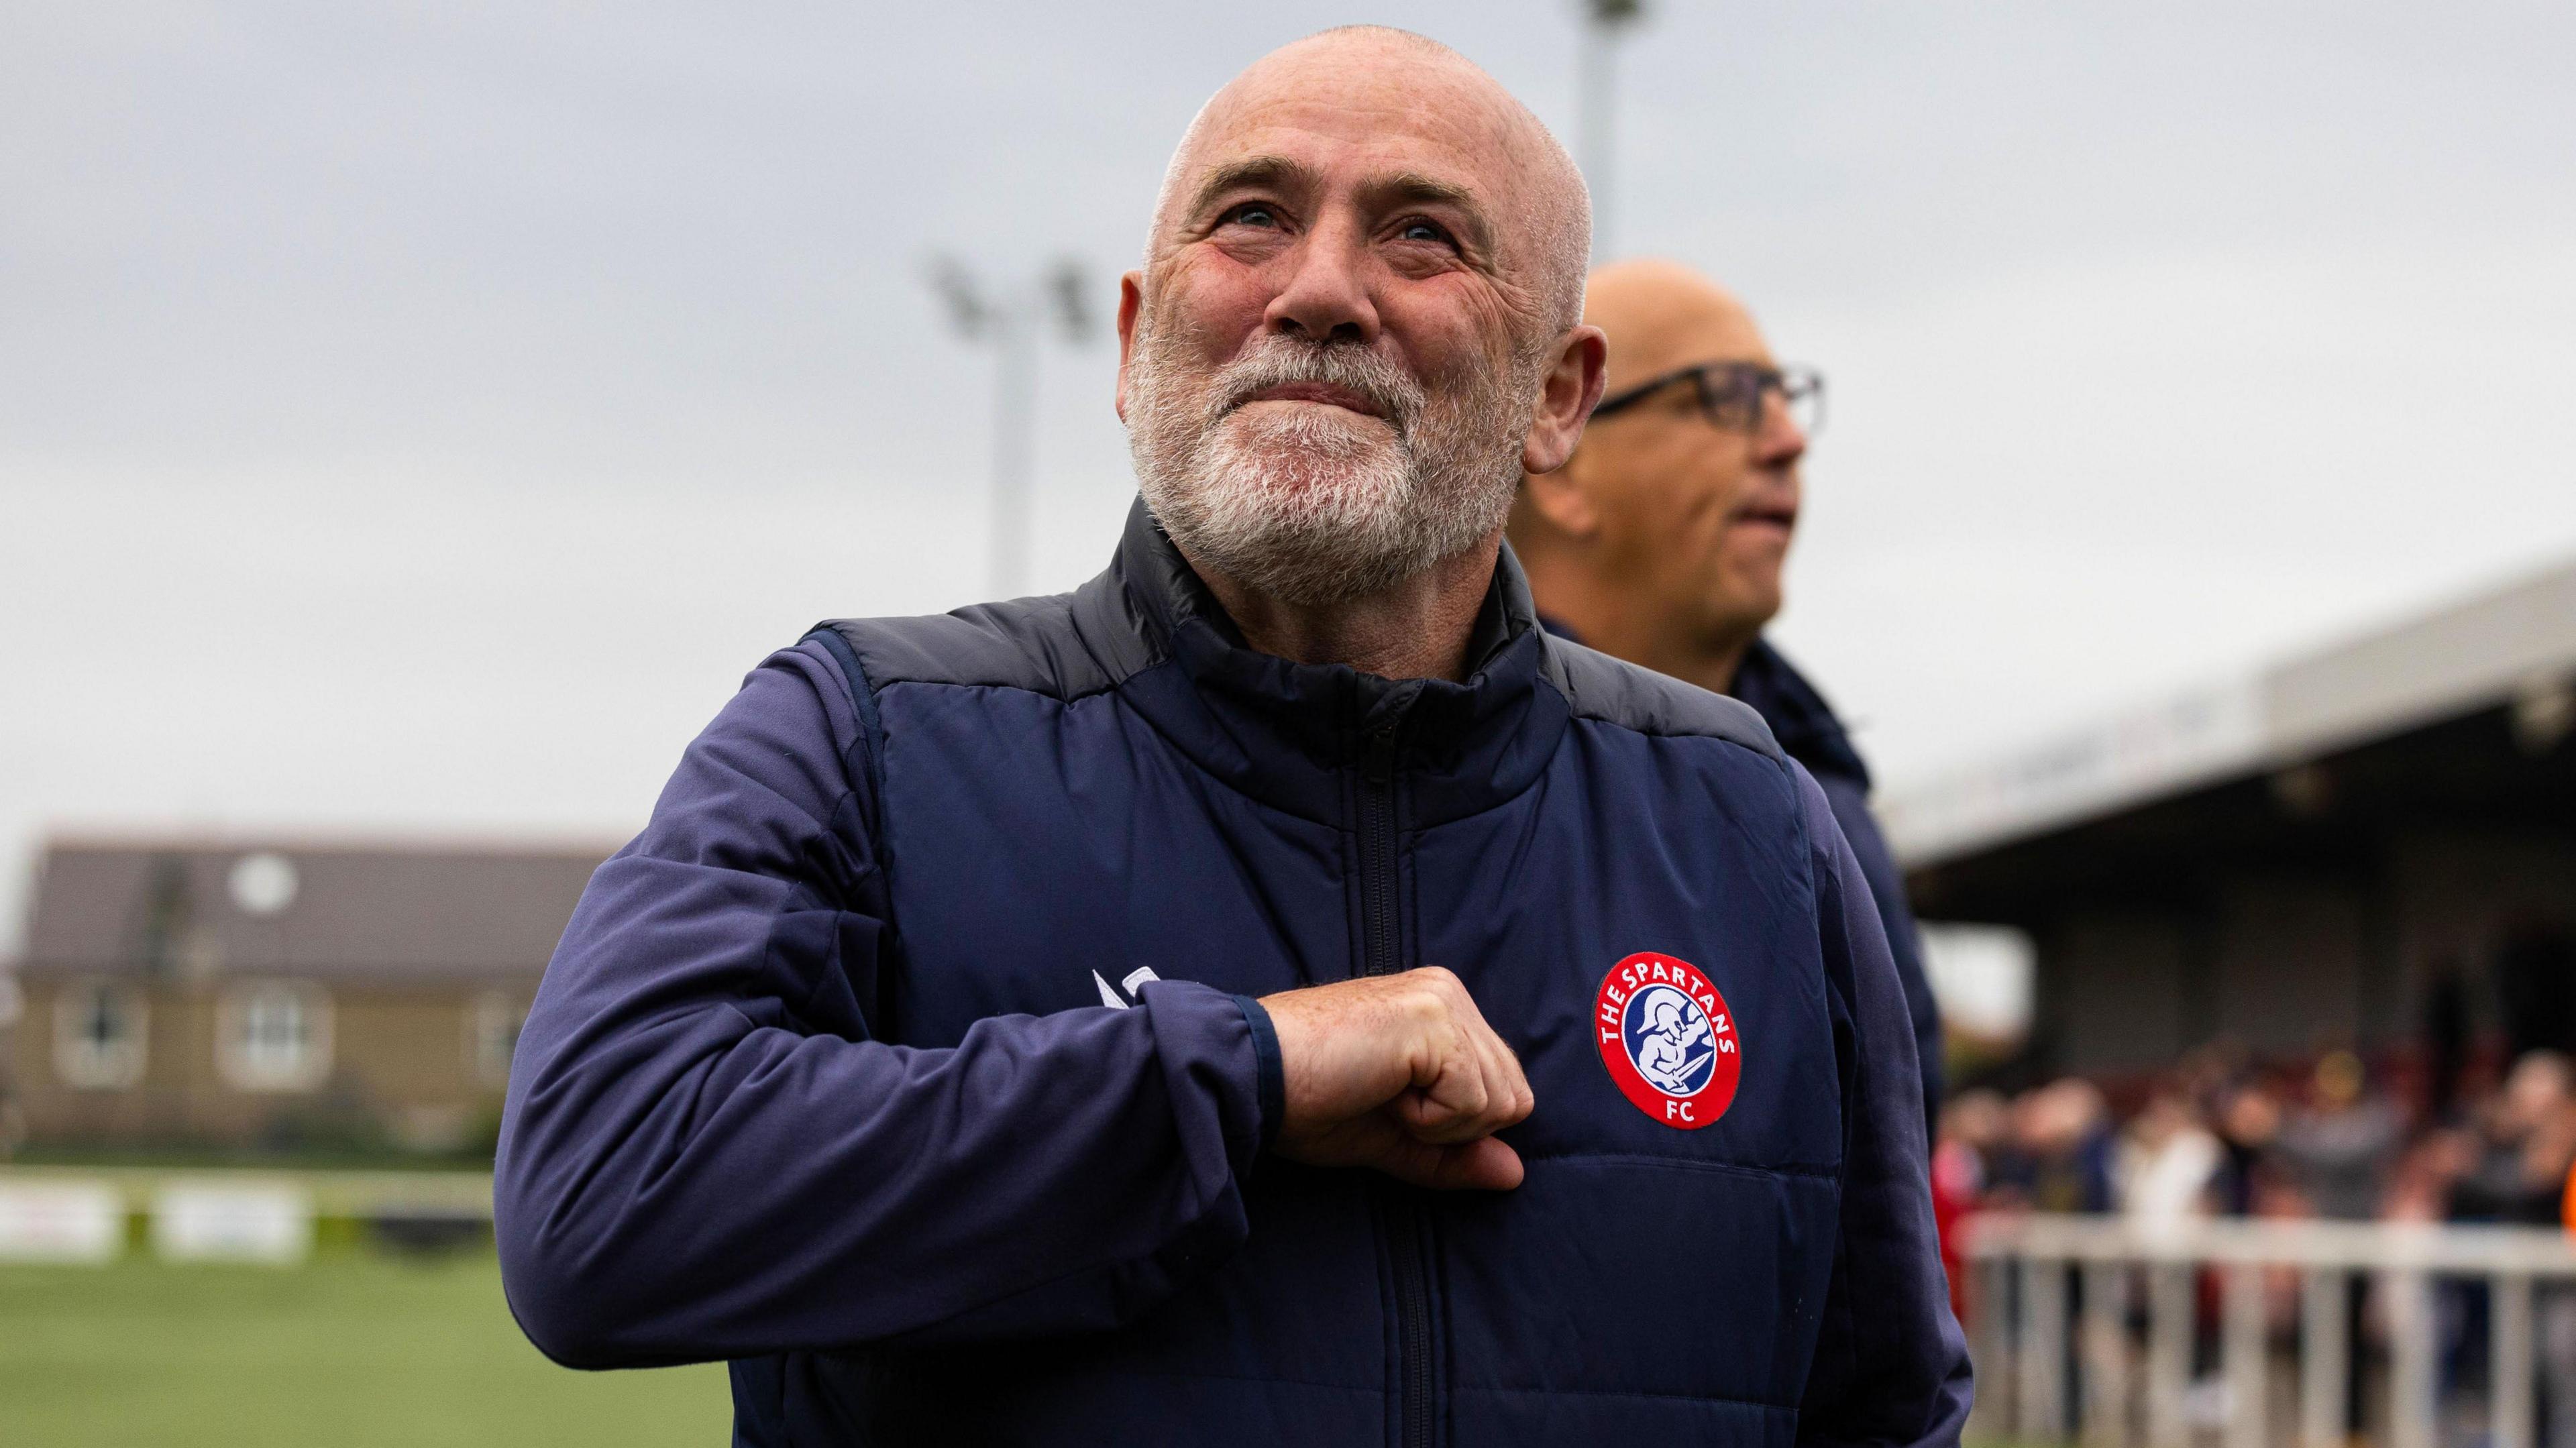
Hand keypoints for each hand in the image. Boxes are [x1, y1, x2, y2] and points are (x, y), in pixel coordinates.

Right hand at [1257, 967, 1533, 1190]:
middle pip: (1512, 1098)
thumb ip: (1454, 1153)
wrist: (1252, 1078)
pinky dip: (1427, 1119)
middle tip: (1384, 1101)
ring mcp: (1444, 1001)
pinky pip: (1472, 1102)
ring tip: (1378, 1092)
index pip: (1503, 1089)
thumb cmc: (1307, 1101)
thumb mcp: (1393, 1137)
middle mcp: (1449, 993)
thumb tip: (1514, 1174)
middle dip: (1453, 1126)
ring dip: (1438, 1122)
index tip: (1388, 1104)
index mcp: (1441, 1008)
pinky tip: (1379, 1090)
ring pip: (1500, 1103)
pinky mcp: (1435, 1020)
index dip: (1453, 1126)